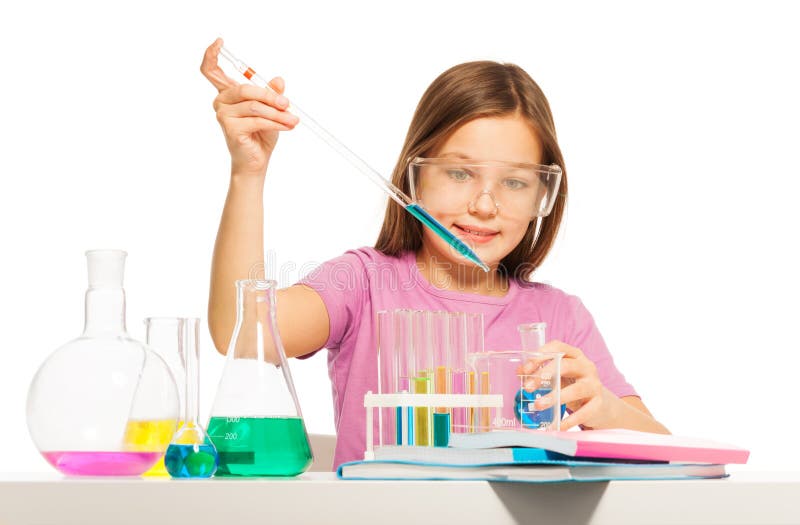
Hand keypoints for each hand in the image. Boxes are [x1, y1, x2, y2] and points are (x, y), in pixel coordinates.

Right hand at [200, 38, 298, 176]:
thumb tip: (279, 80)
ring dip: (277, 113)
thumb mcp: (271, 110)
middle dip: (271, 96)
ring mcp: (223, 115)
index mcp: (228, 94)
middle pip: (245, 88)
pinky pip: (257, 119)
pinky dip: (275, 122)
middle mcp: (221, 102)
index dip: (212, 55)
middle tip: (288, 104)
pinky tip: (287, 126)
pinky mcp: (230, 128)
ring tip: (293, 120)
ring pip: (255, 105)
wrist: (256, 162)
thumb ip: (272, 94)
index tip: (220, 41)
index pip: (212, 71)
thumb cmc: (261, 135)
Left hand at [519, 340, 620, 430]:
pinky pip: (584, 412)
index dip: (540, 356)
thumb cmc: (574, 386)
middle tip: (528, 388)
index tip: (525, 369)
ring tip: (538, 405)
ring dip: (554, 398)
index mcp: (575, 355)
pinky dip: (569, 420)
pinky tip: (557, 425)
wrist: (601, 405)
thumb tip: (520, 372)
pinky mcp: (599, 403)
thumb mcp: (559, 376)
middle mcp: (586, 367)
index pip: (558, 348)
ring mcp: (594, 385)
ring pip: (576, 390)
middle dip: (544, 375)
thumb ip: (542, 372)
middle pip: (566, 365)